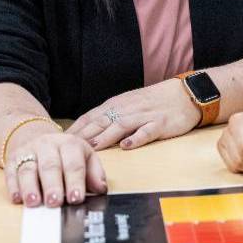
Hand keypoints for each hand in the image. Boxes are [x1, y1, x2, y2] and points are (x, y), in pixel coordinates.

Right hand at [3, 122, 106, 207]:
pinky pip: (11, 173)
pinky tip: (17, 198)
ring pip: (28, 169)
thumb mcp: (86, 158)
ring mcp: (28, 151)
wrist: (40, 139)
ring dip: (30, 187)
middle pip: (50, 166)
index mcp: (70, 144)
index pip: (74, 163)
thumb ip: (95, 174)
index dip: (75, 182)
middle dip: (52, 185)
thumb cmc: (67, 155)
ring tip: (34, 202)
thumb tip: (101, 188)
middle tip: (55, 202)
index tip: (76, 198)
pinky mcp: (12, 160)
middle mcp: (48, 145)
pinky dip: (13, 186)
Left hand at [67, 79, 200, 150]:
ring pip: (121, 125)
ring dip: (105, 137)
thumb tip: (86, 132)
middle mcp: (127, 109)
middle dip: (83, 135)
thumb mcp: (128, 106)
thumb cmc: (154, 102)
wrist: (185, 93)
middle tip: (66, 149)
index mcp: (117, 105)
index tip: (58, 141)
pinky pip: (148, 131)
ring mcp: (144, 116)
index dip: (75, 129)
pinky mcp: (161, 123)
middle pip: (101, 121)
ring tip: (91, 148)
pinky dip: (137, 138)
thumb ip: (109, 117)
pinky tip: (128, 145)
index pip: (91, 117)